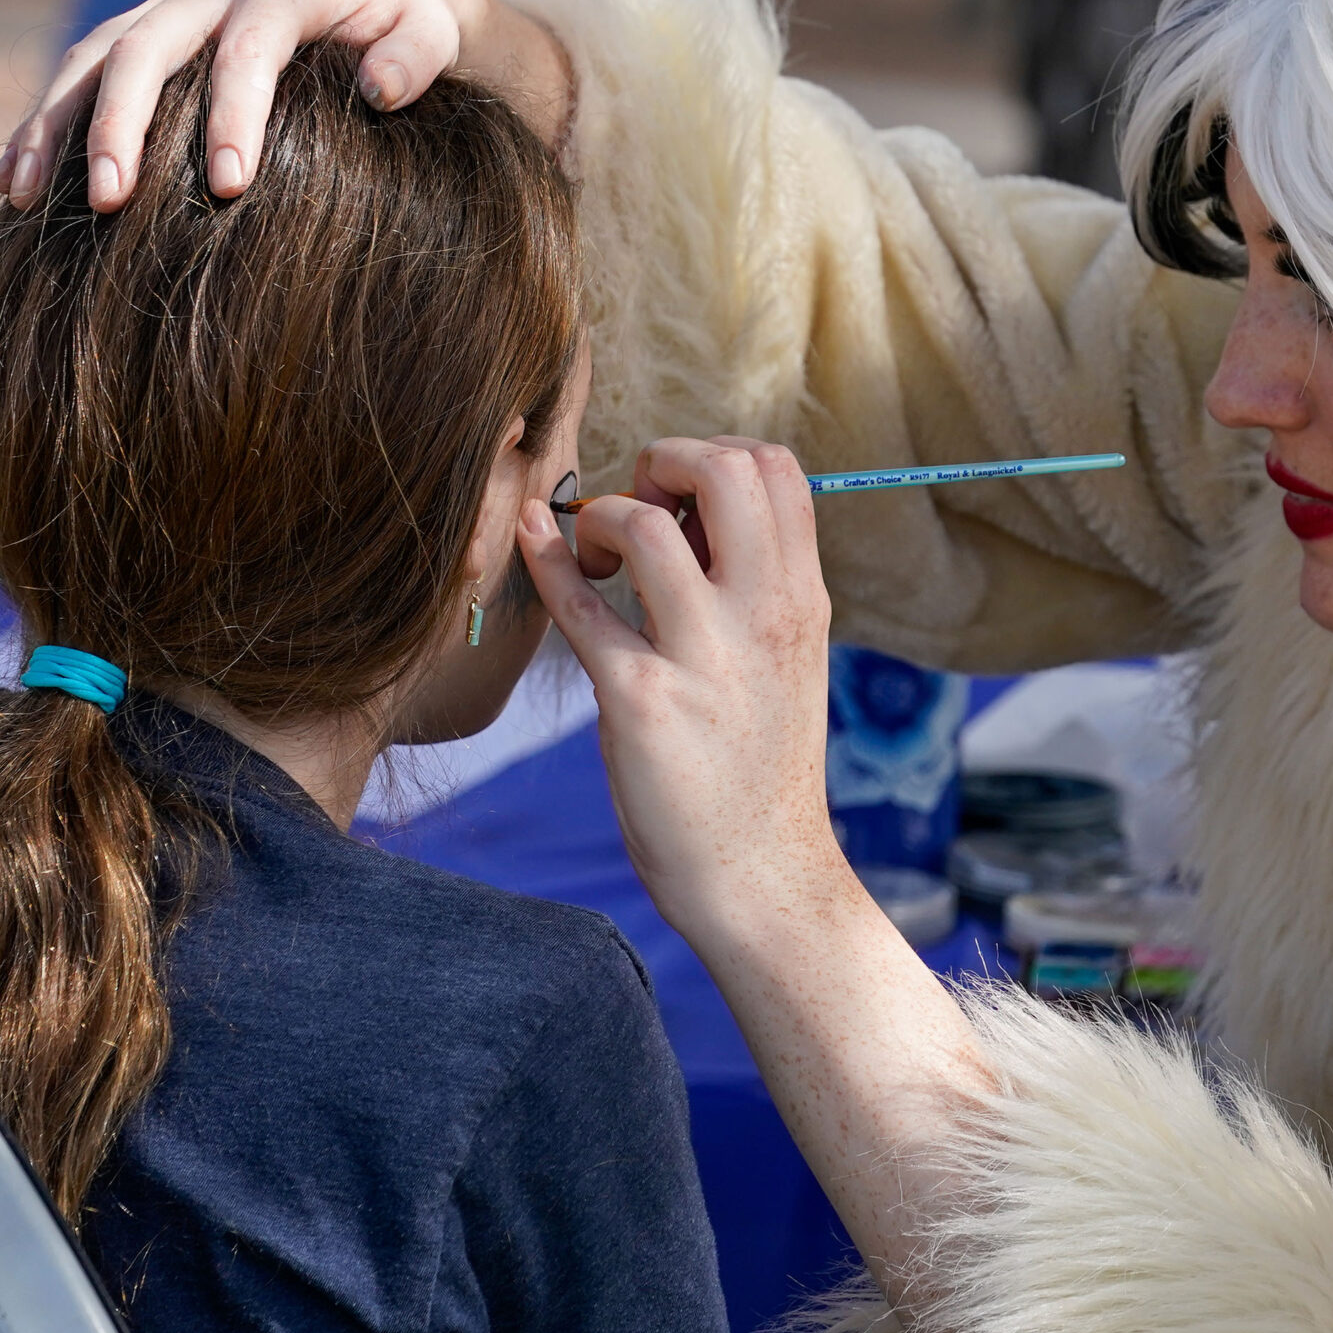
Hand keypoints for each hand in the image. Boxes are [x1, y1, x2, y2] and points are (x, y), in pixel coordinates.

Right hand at [0, 0, 570, 212]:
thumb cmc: (410, 21)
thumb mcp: (433, 30)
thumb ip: (415, 57)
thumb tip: (380, 91)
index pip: (249, 49)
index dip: (233, 114)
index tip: (228, 187)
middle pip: (149, 48)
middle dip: (122, 123)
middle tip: (112, 201)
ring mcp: (171, 7)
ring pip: (95, 56)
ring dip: (54, 123)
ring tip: (24, 194)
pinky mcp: (147, 32)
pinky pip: (83, 72)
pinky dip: (45, 122)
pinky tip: (15, 181)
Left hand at [518, 437, 842, 935]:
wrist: (762, 873)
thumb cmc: (761, 766)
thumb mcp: (788, 658)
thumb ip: (753, 583)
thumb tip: (692, 512)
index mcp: (802, 599)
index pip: (776, 469)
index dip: (716, 459)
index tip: (682, 504)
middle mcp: (763, 615)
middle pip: (723, 470)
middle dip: (663, 462)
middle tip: (638, 514)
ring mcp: (702, 656)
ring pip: (641, 524)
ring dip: (601, 518)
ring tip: (598, 561)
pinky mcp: (641, 701)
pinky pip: (578, 606)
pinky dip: (545, 560)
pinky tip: (530, 543)